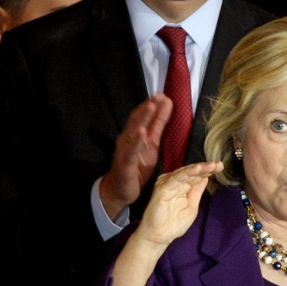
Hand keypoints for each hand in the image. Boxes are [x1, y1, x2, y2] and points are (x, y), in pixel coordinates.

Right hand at [98, 94, 172, 221]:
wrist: (120, 191)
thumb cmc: (136, 168)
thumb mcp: (151, 145)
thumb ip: (157, 126)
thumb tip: (166, 106)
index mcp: (135, 135)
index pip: (143, 117)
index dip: (152, 105)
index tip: (163, 94)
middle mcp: (127, 140)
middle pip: (137, 120)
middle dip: (147, 107)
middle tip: (158, 95)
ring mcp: (124, 150)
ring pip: (133, 132)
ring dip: (142, 118)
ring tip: (151, 106)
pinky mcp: (124, 163)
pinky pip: (130, 150)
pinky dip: (136, 141)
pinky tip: (141, 132)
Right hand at [136, 161, 223, 248]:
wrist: (160, 237)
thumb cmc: (174, 223)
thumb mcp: (192, 206)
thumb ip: (197, 191)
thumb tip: (205, 177)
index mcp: (181, 186)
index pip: (196, 176)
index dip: (208, 171)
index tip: (220, 166)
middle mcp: (174, 182)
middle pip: (191, 172)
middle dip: (206, 167)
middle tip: (219, 164)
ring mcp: (167, 184)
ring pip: (185, 173)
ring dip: (198, 168)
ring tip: (211, 165)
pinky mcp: (162, 188)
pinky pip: (176, 179)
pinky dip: (186, 173)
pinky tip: (197, 169)